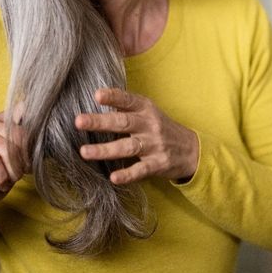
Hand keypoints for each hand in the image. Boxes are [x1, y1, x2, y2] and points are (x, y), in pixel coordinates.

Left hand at [75, 88, 198, 184]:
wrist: (192, 150)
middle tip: (78, 121)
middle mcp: (149, 125)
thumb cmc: (162, 129)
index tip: (96, 95)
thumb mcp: (149, 112)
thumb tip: (96, 99)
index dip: (113, 97)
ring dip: (105, 150)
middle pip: (123, 123)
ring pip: (127, 147)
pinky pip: (140, 170)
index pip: (128, 100)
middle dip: (100, 122)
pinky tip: (113, 177)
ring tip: (84, 152)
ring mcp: (154, 145)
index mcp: (146, 109)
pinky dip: (127, 174)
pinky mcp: (157, 164)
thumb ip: (126, 108)